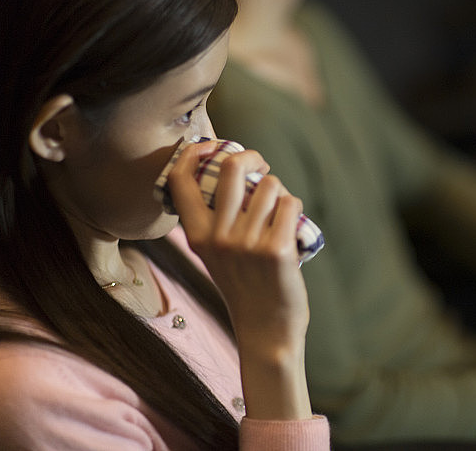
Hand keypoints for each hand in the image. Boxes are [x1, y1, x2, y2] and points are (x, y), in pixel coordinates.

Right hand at [166, 140, 311, 418]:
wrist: (266, 331)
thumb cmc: (245, 287)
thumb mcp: (216, 254)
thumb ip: (216, 220)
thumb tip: (233, 171)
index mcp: (197, 236)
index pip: (181, 180)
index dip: (194, 152)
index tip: (210, 144)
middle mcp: (218, 237)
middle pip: (232, 167)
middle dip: (252, 157)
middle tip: (262, 167)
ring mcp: (247, 243)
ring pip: (270, 185)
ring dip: (279, 192)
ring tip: (279, 214)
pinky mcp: (277, 250)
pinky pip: (290, 204)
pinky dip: (294, 207)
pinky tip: (291, 226)